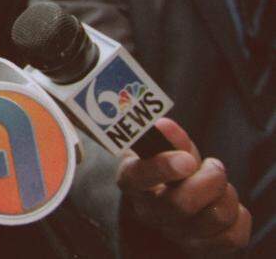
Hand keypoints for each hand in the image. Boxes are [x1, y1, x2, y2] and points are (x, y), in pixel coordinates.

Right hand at [117, 118, 250, 253]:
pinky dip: (239, 215)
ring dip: (226, 194)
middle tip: (214, 165)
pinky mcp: (203, 247)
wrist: (172, 197)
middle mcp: (149, 213)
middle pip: (181, 204)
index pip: (139, 178)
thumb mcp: (164, 148)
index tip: (187, 159)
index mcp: (133, 181)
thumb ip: (169, 138)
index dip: (162, 168)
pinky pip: (233, 236)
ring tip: (219, 183)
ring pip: (214, 218)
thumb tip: (164, 125)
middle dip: (209, 181)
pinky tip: (224, 202)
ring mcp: (176, 234)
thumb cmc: (168, 168)